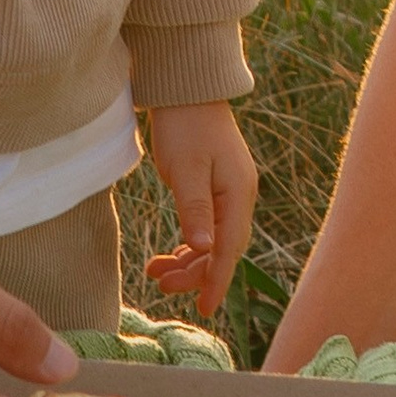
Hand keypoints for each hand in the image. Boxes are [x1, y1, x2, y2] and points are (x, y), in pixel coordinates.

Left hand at [140, 100, 256, 313]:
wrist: (186, 87)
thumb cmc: (184, 124)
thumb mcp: (186, 168)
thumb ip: (195, 210)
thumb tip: (205, 249)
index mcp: (237, 193)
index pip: (229, 248)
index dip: (216, 281)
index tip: (204, 309)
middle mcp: (239, 195)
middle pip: (222, 248)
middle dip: (194, 273)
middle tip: (160, 284)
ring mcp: (229, 190)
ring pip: (213, 240)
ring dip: (188, 260)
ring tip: (156, 272)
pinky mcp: (215, 185)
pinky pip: (207, 226)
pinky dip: (190, 244)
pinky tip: (172, 253)